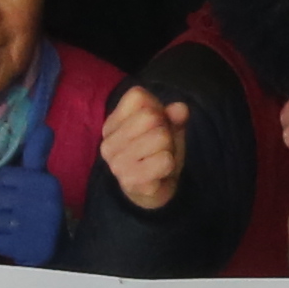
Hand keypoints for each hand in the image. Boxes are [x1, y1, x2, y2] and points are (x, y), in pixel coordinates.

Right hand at [98, 84, 187, 211]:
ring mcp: (117, 163)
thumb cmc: (156, 153)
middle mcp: (108, 142)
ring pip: (161, 137)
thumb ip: (175, 116)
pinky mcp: (130, 181)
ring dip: (168, 149)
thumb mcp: (168, 128)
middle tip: (160, 146)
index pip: (137, 96)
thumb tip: (180, 108)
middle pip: (151, 116)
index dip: (156, 107)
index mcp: (112, 123)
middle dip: (165, 130)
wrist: (152, 191)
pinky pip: (165, 160)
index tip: (155, 126)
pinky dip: (170, 165)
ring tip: (158, 158)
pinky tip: (159, 172)